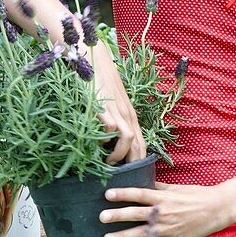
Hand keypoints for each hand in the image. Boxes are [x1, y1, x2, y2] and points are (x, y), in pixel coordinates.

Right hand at [90, 41, 145, 163]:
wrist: (93, 58)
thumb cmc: (100, 83)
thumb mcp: (112, 104)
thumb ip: (114, 120)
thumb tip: (110, 142)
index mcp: (130, 116)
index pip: (142, 144)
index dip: (140, 161)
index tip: (134, 175)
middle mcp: (127, 115)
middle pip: (138, 145)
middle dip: (133, 164)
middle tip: (124, 178)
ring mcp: (116, 111)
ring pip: (127, 139)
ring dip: (119, 155)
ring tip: (109, 162)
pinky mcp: (103, 107)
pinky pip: (109, 129)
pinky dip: (104, 139)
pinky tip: (97, 142)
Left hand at [99, 181, 226, 236]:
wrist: (218, 209)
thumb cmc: (197, 195)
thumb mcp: (177, 188)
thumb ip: (159, 186)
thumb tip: (142, 181)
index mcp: (164, 197)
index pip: (139, 194)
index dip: (123, 194)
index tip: (107, 194)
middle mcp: (164, 213)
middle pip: (136, 214)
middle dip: (117, 216)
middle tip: (102, 217)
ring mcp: (169, 228)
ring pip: (142, 233)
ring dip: (123, 236)